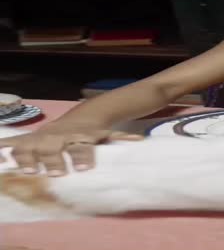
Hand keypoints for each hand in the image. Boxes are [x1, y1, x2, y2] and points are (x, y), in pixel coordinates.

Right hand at [0, 122, 142, 175]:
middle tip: (55, 173)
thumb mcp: (109, 133)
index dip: (83, 156)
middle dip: (54, 159)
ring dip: (28, 157)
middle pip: (56, 147)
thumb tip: (141, 140)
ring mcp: (44, 137)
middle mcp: (61, 137)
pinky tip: (0, 157)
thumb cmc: (95, 132)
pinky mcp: (31, 139)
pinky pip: (14, 143)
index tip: (84, 168)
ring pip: (33, 145)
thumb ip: (122, 138)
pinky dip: (4, 149)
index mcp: (82, 136)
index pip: (83, 146)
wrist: (80, 118)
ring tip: (28, 170)